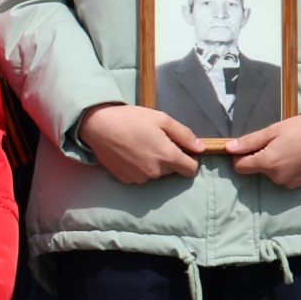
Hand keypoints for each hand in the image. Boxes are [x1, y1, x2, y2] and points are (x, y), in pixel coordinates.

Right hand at [82, 104, 202, 183]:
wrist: (99, 126)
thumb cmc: (132, 119)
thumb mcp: (162, 119)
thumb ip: (184, 135)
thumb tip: (201, 148)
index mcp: (166, 156)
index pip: (191, 170)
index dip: (191, 159)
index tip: (184, 149)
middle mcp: (155, 172)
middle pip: (173, 170)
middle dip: (171, 158)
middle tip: (158, 140)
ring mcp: (140, 178)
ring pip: (157, 174)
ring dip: (156, 163)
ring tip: (142, 144)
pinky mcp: (127, 180)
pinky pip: (142, 176)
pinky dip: (141, 167)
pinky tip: (132, 152)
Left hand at [227, 114, 300, 188]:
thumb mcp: (273, 130)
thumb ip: (250, 142)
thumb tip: (228, 149)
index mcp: (267, 163)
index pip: (240, 167)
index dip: (242, 155)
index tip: (252, 145)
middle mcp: (276, 178)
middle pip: (257, 169)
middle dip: (262, 157)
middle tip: (278, 142)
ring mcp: (289, 183)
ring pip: (271, 174)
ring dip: (275, 163)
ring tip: (290, 148)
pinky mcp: (300, 185)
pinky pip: (285, 178)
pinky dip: (287, 169)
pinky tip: (298, 156)